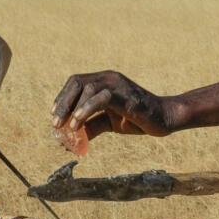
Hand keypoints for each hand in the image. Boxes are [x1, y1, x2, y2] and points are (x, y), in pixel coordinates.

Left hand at [51, 71, 174, 139]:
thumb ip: (91, 126)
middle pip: (77, 83)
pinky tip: (78, 124)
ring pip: (86, 88)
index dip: (62, 98)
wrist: (164, 118)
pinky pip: (100, 98)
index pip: (76, 82)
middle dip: (63, 103)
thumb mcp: (109, 123)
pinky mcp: (125, 95)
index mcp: (104, 81)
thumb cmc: (137, 119)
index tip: (54, 116)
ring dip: (72, 109)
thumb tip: (70, 140)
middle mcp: (108, 78)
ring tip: (69, 128)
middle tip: (56, 124)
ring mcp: (117, 84)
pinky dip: (86, 110)